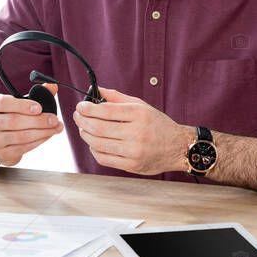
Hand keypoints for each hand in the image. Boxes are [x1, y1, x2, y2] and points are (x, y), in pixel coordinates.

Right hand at [0, 84, 63, 165]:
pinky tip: (47, 135)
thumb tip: (52, 86)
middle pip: (14, 121)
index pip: (4, 103)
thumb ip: (37, 93)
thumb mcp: (19, 102)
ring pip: (21, 136)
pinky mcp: (2, 154)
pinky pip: (23, 148)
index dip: (22, 105)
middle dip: (38, 120)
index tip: (39, 108)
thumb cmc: (11, 116)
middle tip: (54, 119)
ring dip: (42, 132)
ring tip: (55, 128)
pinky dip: (38, 141)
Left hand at [72, 87, 193, 174]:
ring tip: (83, 128)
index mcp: (138, 115)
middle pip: (98, 128)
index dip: (87, 108)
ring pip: (98, 144)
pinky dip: (94, 150)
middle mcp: (136, 133)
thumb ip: (117, 98)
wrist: (178, 147)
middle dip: (82, 121)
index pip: (105, 111)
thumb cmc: (158, 124)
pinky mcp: (131, 166)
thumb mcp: (141, 105)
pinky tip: (94, 143)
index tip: (80, 106)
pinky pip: (103, 158)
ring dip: (85, 135)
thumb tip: (95, 90)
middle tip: (78, 116)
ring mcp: (134, 151)